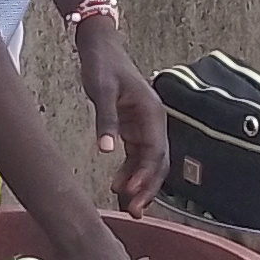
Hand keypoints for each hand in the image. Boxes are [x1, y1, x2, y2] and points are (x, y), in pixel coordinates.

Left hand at [79, 29, 171, 215]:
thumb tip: (106, 150)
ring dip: (141, 184)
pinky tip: (119, 186)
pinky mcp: (134, 128)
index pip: (154, 151)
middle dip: (148, 187)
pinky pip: (137, 156)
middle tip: (134, 211)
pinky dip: (131, 173)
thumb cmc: (103, 65)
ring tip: (129, 208)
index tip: (132, 192)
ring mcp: (145, 126)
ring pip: (149, 162)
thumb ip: (106, 120)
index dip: (145, 174)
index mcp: (152, 112)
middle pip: (158, 162)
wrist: (101, 48)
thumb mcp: (102, 91)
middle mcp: (154, 121)